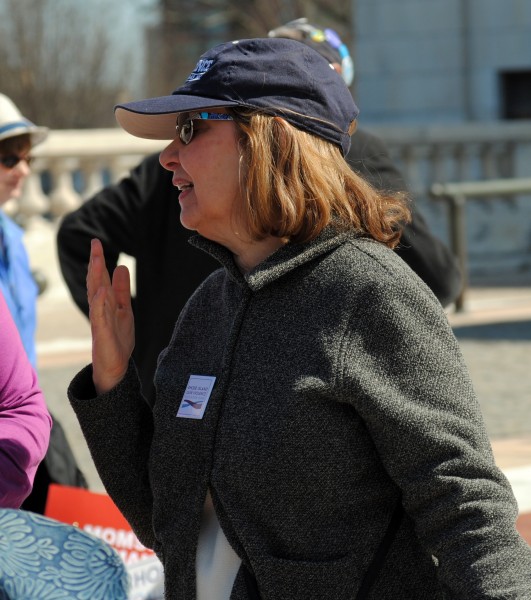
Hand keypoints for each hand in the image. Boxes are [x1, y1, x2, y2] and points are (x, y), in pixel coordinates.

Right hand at [87, 238, 134, 393]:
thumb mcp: (124, 309)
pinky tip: (101, 291)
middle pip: (95, 282)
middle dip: (95, 263)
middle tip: (94, 244)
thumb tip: (121, 266)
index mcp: (105, 302)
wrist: (115, 366)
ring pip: (96, 295)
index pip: (99, 277)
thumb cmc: (117, 338)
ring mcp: (99, 320)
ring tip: (97, 260)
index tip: (96, 242)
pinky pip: (99, 315)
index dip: (98, 260)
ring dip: (96, 278)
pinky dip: (99, 303)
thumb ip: (122, 289)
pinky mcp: (102, 333)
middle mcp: (100, 308)